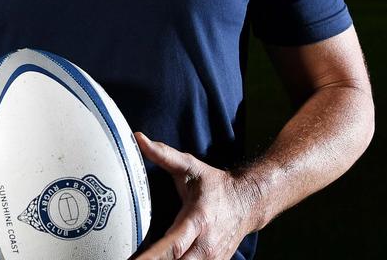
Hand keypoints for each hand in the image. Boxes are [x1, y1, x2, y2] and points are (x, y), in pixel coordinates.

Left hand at [131, 132, 259, 259]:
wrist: (247, 203)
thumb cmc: (215, 186)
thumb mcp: (190, 166)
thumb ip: (164, 154)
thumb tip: (139, 139)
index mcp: (197, 220)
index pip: (173, 246)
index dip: (153, 257)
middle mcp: (205, 245)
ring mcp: (211, 259)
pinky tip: (160, 259)